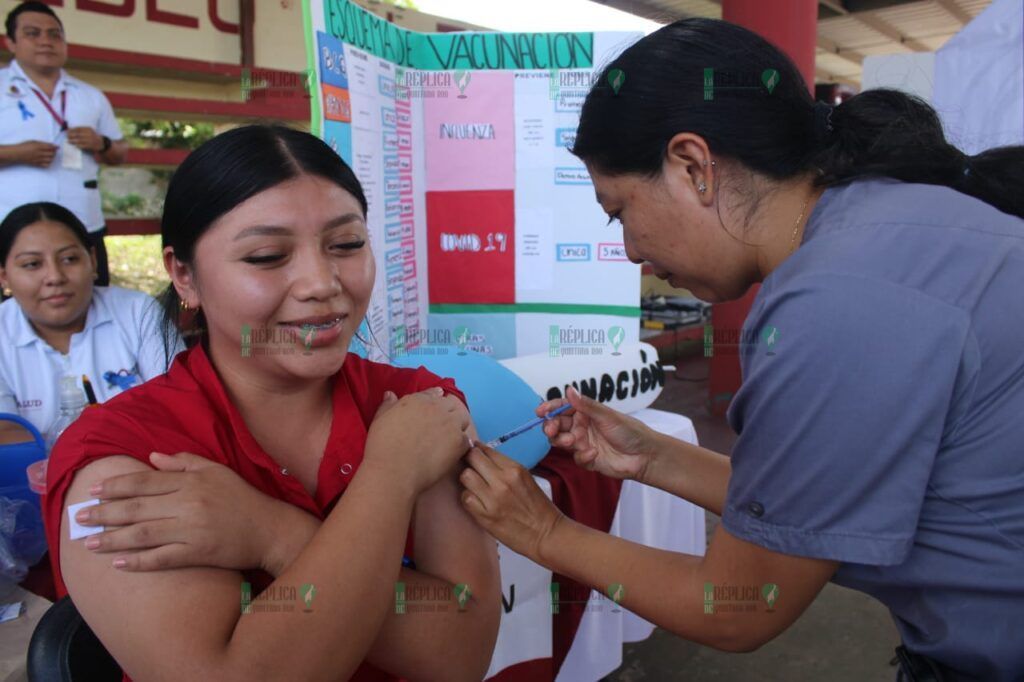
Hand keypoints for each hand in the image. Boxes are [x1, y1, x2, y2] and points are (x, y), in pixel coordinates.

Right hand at [14, 140, 57, 166]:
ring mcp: (39, 159)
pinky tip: (47, 160)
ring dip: (52, 158)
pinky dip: (49, 163)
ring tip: (50, 156)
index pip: (51, 147)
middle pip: (52, 154)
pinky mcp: (37, 164)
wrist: (17, 154)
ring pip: (51, 160)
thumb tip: (52, 145)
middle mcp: (39, 153)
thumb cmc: (25, 146)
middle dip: (54, 152)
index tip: (57, 147)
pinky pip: (46, 165)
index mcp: (38, 146)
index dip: (55, 147)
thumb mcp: (33, 142)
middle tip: (53, 151)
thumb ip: (43, 143)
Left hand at [67, 126, 102, 151]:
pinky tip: (75, 145)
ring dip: (73, 141)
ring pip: (80, 140)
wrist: (101, 143)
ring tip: (68, 141)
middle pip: (78, 134)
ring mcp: (90, 140)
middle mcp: (90, 134)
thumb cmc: (92, 136)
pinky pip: (83, 146)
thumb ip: (80, 130)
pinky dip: (78, 146)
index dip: (72, 130)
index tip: (67, 131)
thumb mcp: (88, 131)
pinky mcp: (91, 146)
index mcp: (88, 129)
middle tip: (67, 136)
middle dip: (71, 135)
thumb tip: (69, 129)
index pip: (78, 128)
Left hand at [77, 451, 304, 572]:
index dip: (116, 485)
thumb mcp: (216, 471)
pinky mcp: (198, 554)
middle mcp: (189, 504)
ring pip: (143, 535)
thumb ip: (184, 461)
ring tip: (89, 543)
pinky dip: (139, 562)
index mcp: (192, 482)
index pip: (145, 482)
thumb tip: (151, 457)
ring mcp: (193, 530)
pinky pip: (162, 559)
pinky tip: (119, 563)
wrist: (269, 529)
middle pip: (137, 508)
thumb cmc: (241, 498)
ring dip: (112, 539)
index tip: (93, 490)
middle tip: (79, 518)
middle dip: (104, 513)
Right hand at [364, 387, 472, 493]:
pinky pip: (466, 439)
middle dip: (448, 412)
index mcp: (417, 400)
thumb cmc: (382, 447)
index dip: (435, 398)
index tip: (436, 404)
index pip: (432, 393)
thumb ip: (388, 406)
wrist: (393, 471)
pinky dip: (461, 445)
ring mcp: (450, 424)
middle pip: (451, 405)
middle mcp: (436, 408)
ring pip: (463, 419)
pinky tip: (453, 453)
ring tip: (450, 438)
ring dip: (458, 425)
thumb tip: (391, 394)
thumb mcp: (379, 420)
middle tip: (442, 426)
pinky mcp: (459, 442)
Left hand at [459, 444, 562, 559]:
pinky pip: (465, 498)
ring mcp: (493, 499)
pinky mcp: (485, 516)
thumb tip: (483, 454)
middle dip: (469, 460)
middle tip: (471, 468)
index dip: (476, 450)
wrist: (546, 534)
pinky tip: (476, 500)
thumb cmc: (538, 507)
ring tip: (473, 486)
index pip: (485, 450)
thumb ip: (504, 467)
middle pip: (472, 458)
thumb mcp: (526, 478)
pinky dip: (468, 497)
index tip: (474, 454)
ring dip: (467, 479)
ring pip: (465, 476)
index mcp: (515, 469)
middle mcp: (503, 481)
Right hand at [539, 387, 660, 481]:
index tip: (540, 412)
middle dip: (551, 427)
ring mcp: (583, 444)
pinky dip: (582, 456)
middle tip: (552, 430)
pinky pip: (576, 458)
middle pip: (557, 426)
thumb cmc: (630, 431)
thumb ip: (586, 405)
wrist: (645, 455)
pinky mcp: (587, 460)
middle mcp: (581, 427)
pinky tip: (593, 453)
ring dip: (563, 440)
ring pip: (562, 442)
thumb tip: (569, 389)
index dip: (550, 409)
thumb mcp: (607, 416)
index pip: (562, 408)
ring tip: (573, 441)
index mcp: (585, 413)